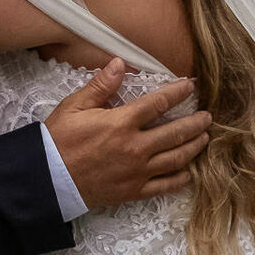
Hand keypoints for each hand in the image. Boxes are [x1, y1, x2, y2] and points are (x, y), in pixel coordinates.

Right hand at [45, 59, 212, 209]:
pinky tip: (189, 172)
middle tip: (207, 116)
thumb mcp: (74, 107)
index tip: (190, 85)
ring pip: (176, 159)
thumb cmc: (58, 141)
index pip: (158, 103)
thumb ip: (101, 86)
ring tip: (204, 139)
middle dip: (196, 123)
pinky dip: (180, 179)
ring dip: (194, 147)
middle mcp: (135, 147)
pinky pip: (164, 186)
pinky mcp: (134, 190)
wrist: (47, 179)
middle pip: (176, 133)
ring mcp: (137, 171)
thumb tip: (119, 63)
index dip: (177, 92)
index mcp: (121, 123)